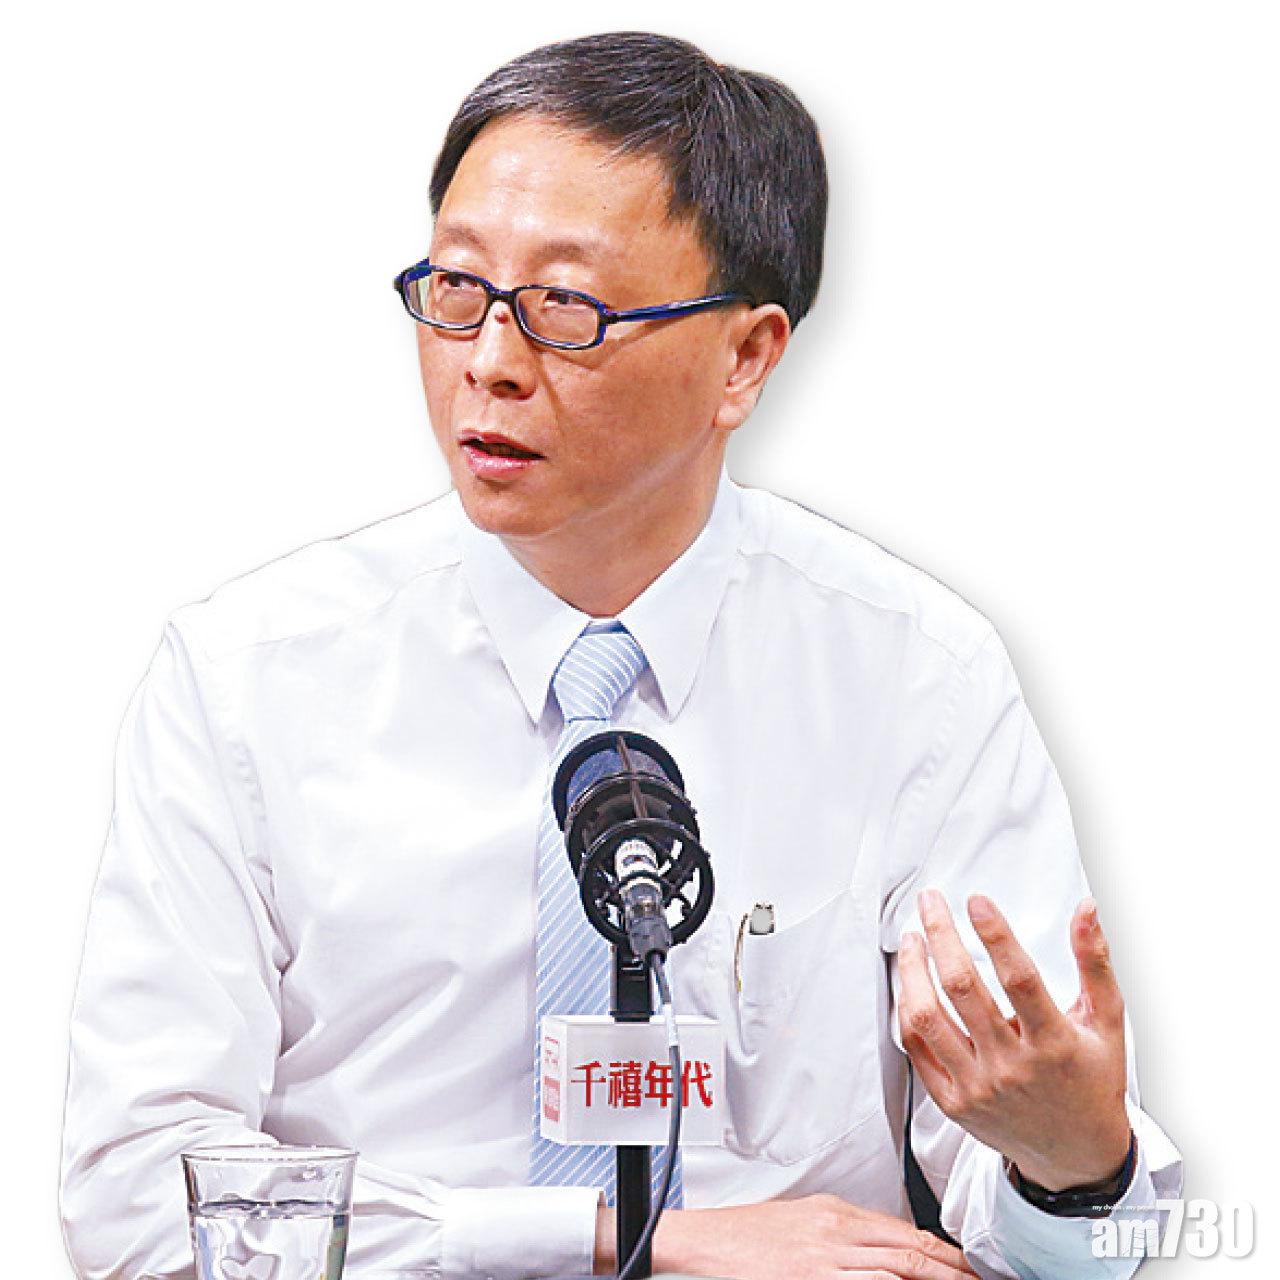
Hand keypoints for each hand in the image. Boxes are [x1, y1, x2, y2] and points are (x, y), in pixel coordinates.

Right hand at [596, 1197, 977, 1277]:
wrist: (711, 1242)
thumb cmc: (751, 1234)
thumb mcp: (805, 1219)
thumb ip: (844, 1229)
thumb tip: (883, 1241)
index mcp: (837, 1213)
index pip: (903, 1231)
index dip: (942, 1250)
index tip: (967, 1264)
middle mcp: (838, 1233)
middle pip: (908, 1250)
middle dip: (951, 1268)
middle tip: (980, 1279)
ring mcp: (827, 1261)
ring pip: (895, 1269)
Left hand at [898, 890, 1130, 1190]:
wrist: (1076, 1155)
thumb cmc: (1093, 1081)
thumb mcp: (1107, 1022)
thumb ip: (1094, 962)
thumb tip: (1086, 907)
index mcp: (1054, 1043)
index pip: (1019, 978)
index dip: (996, 934)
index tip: (976, 900)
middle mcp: (1013, 1067)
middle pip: (963, 987)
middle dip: (941, 934)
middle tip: (931, 902)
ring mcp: (978, 1087)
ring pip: (927, 1017)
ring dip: (913, 969)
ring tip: (912, 937)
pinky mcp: (953, 1102)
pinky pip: (917, 1048)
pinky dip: (908, 1010)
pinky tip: (910, 983)